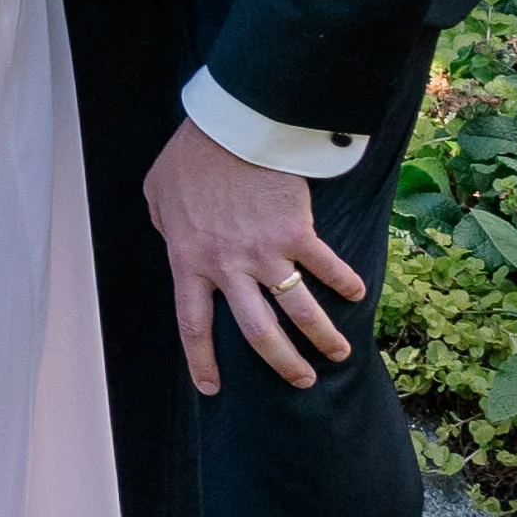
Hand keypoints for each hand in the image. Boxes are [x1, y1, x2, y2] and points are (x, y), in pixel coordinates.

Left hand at [146, 120, 366, 396]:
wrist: (228, 127)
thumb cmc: (190, 157)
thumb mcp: (159, 193)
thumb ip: (166, 225)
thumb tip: (173, 238)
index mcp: (189, 260)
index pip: (192, 325)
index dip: (202, 360)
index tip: (212, 388)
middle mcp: (227, 266)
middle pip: (257, 333)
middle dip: (282, 363)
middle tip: (301, 381)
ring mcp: (264, 251)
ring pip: (298, 310)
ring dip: (322, 337)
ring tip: (339, 354)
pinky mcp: (296, 231)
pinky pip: (326, 267)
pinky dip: (345, 283)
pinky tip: (357, 296)